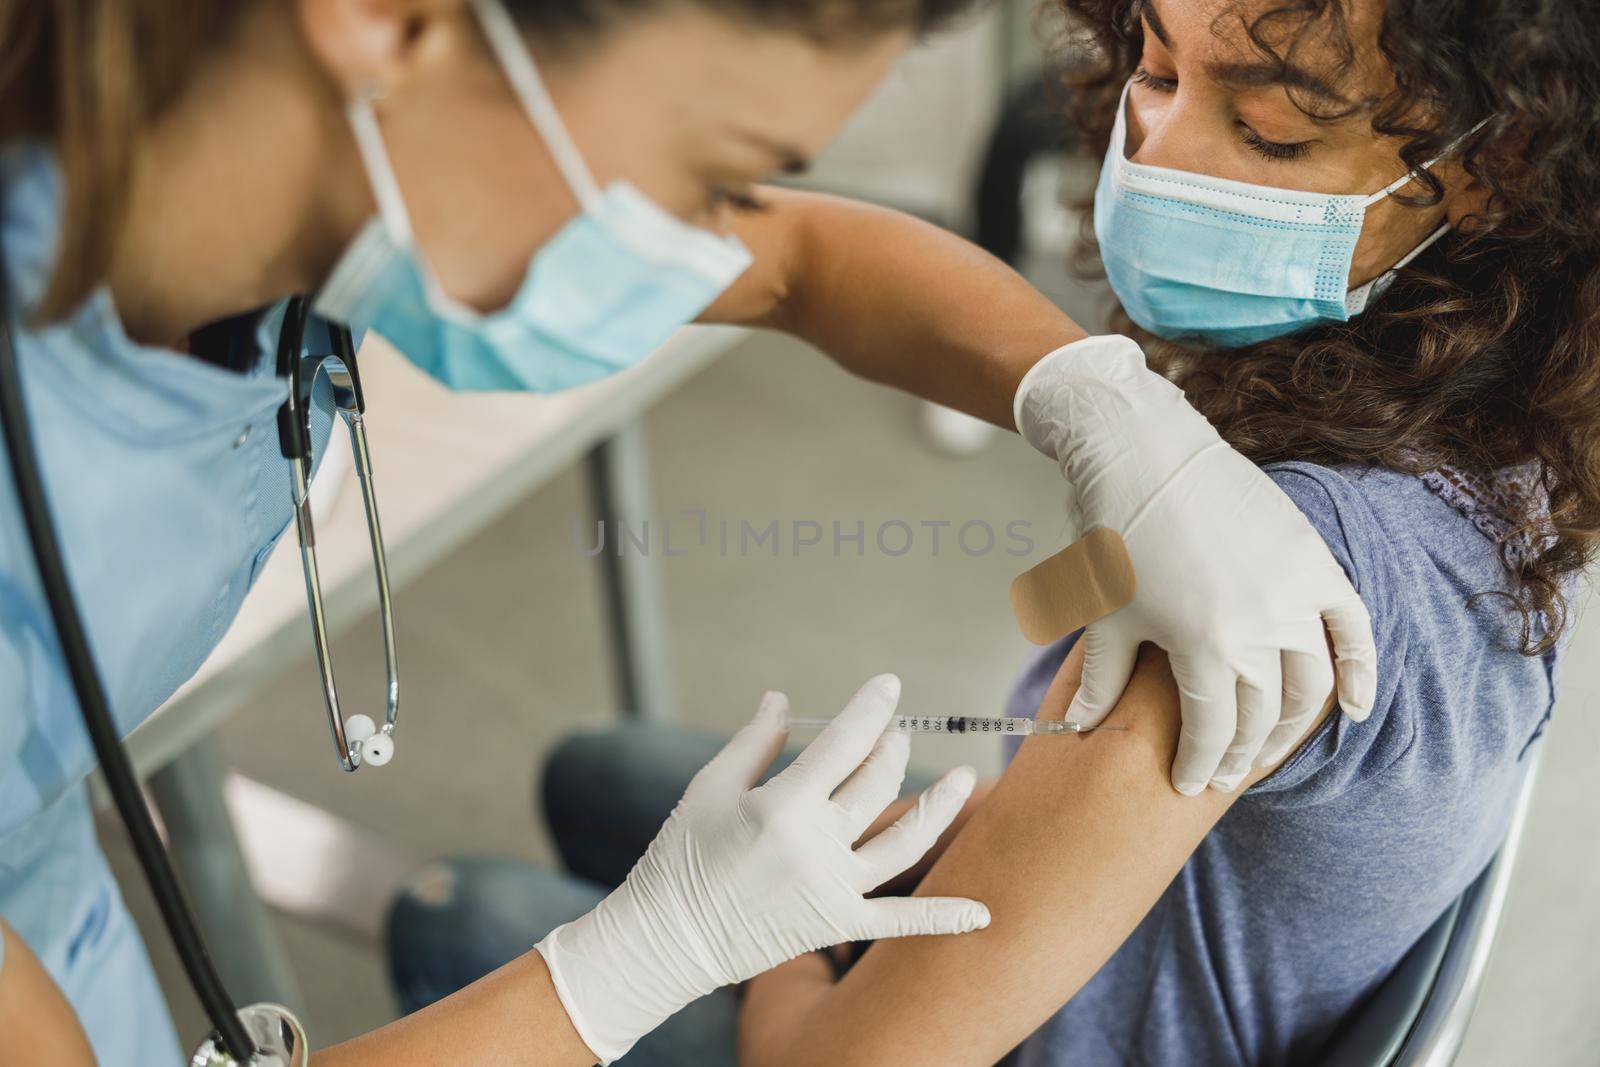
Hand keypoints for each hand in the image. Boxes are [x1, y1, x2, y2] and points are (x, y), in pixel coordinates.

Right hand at [535, 675, 988, 1062]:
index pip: (843, 743)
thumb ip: (756, 741)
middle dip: (892, 748)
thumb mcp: (710, 787)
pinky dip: (943, 917)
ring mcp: (831, 889)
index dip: (870, 708)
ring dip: (939, 806)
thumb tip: (783, 698)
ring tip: (967, 778)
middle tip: (896, 732)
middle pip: (876, 784)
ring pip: (904, 842)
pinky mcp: (836, 925)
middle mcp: (815, 847)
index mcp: (782, 806)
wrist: (667, 939)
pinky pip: (900, 921)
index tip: (889, 685)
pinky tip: (985, 914)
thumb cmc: (682, 855)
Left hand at [1014, 335, 1376, 794]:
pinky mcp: (1314, 563)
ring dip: (1291, 728)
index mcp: (1203, 648)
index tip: (1189, 784)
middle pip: (1262, 718)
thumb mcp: (1104, 614)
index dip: (1200, 765)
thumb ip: (1101, 679)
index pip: (1213, 733)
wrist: (1146, 453)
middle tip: (1223, 773)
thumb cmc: (1115, 535)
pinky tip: (1355, 709)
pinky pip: (1354, 629)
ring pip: (1310, 687)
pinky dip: (1362, 672)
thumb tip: (1076, 730)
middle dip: (1240, 756)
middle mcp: (1260, 629)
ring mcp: (1295, 596)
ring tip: (1265, 746)